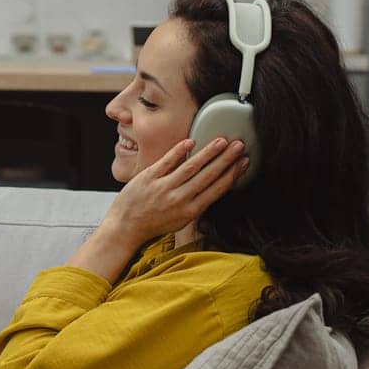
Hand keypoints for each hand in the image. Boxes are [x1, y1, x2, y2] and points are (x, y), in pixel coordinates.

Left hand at [106, 136, 248, 243]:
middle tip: (238, 146)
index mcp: (190, 211)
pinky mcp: (148, 178)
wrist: (125, 227)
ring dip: (208, 152)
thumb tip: (214, 185)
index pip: (217, 189)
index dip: (233, 174)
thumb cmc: (153, 223)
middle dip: (226, 159)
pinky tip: (191, 141)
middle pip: (208, 175)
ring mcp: (163, 188)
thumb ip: (196, 203)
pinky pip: (167, 161)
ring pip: (191, 167)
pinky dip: (179, 151)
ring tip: (222, 141)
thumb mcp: (180, 220)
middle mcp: (178, 199)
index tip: (243, 162)